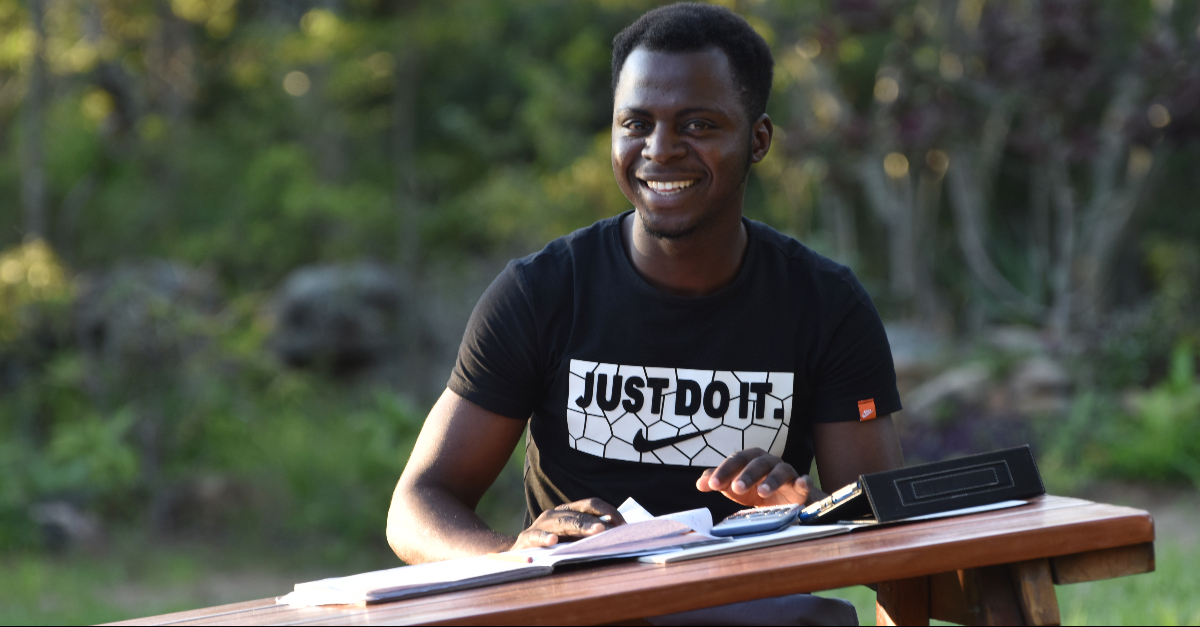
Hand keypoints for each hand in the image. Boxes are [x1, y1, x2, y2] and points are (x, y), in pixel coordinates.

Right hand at [509, 498, 624, 549]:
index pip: (590, 504)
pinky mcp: (527, 539)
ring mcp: (540, 525)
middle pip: (578, 514)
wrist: (519, 551)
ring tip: (595, 531)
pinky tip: (553, 541)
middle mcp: (555, 514)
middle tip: (610, 529)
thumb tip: (617, 534)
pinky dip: (544, 538)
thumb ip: (588, 534)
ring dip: (579, 527)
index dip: (608, 511)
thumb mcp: (571, 538)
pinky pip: (536, 537)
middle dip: (596, 521)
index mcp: (568, 511)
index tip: (624, 525)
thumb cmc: (552, 545)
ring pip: (561, 523)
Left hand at [696, 448, 828, 507]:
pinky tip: (800, 485)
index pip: (736, 460)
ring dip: (771, 480)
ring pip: (781, 471)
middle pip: (758, 463)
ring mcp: (787, 473)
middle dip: (746, 475)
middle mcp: (769, 463)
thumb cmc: (755, 489)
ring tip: (762, 493)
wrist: (784, 502)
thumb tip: (700, 483)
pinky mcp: (801, 485)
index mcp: (751, 460)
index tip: (712, 485)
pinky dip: (803, 482)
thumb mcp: (735, 486)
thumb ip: (718, 482)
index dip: (724, 471)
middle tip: (736, 488)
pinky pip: (804, 481)